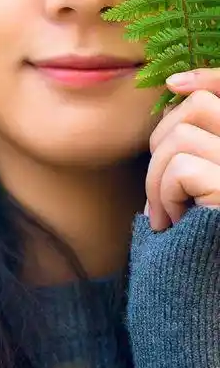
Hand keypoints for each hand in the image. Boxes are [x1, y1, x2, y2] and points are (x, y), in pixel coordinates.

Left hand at [145, 68, 219, 231]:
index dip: (210, 75)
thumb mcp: (197, 182)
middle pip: (199, 105)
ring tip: (165, 213)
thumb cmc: (198, 238)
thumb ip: (198, 139)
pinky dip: (164, 196)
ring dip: (157, 176)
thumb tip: (177, 88)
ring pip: (181, 136)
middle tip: (161, 190)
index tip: (174, 83)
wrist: (202, 293)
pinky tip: (173, 224)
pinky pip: (179, 168)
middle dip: (162, 142)